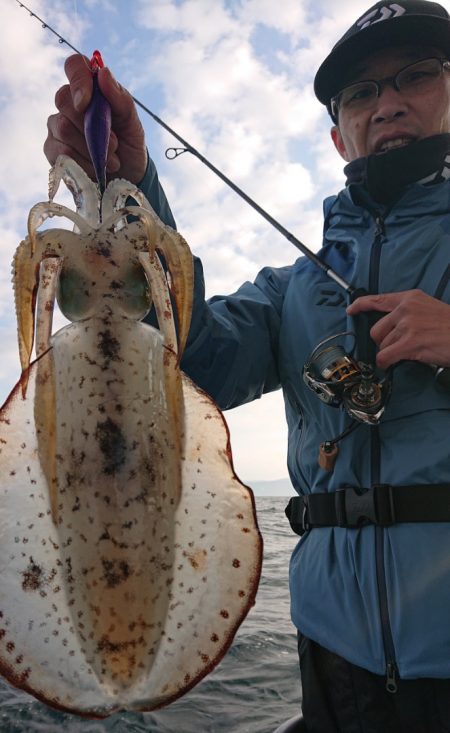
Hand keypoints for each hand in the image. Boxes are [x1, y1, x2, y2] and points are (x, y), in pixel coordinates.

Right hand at [44, 54, 146, 184]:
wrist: (128, 177)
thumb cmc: (129, 145)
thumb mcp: (133, 123)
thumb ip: (120, 99)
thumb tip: (103, 73)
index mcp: (90, 90)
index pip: (74, 66)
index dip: (78, 80)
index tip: (86, 103)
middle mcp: (69, 104)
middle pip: (63, 99)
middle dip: (91, 125)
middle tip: (114, 143)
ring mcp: (57, 126)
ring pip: (63, 128)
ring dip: (91, 147)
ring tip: (111, 160)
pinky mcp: (53, 150)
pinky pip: (61, 152)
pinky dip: (83, 162)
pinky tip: (95, 168)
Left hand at [347, 289, 449, 368]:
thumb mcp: (428, 309)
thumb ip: (408, 314)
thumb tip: (392, 327)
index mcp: (410, 298)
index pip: (379, 299)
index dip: (361, 305)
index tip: (351, 309)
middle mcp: (405, 309)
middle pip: (376, 329)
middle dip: (382, 341)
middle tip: (395, 346)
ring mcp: (407, 325)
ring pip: (382, 345)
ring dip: (389, 353)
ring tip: (404, 354)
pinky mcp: (409, 343)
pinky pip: (385, 356)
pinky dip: (385, 363)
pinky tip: (391, 364)